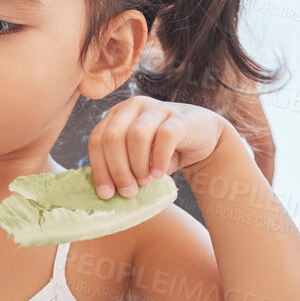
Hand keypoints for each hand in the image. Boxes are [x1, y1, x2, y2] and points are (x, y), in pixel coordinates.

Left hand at [86, 97, 230, 199]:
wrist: (203, 137)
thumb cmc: (162, 150)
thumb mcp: (136, 157)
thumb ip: (120, 166)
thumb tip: (105, 192)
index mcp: (116, 114)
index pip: (97, 139)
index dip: (99, 168)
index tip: (106, 194)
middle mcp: (133, 106)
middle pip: (112, 137)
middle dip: (117, 169)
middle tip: (127, 192)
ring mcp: (157, 108)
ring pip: (136, 136)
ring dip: (138, 164)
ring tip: (144, 182)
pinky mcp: (179, 118)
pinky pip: (164, 137)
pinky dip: (158, 159)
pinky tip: (159, 175)